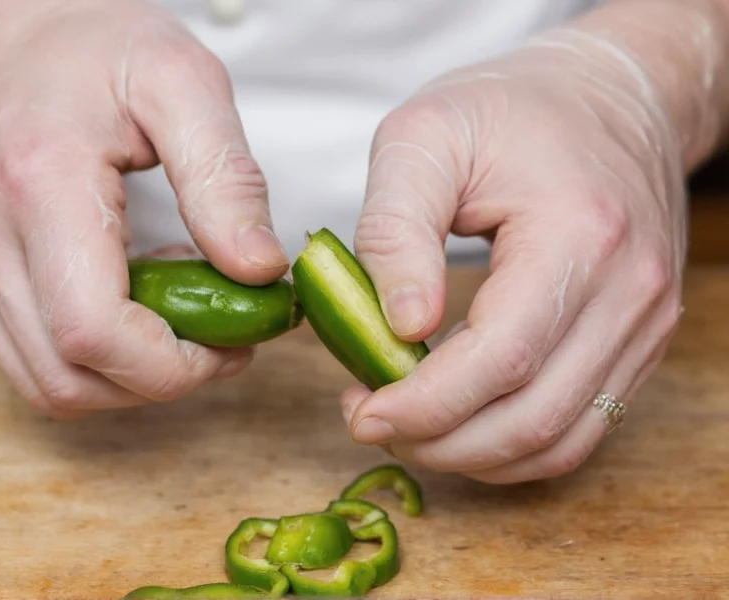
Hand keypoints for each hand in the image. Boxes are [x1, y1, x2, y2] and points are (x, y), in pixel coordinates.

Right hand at [0, 0, 288, 417]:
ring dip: (126, 375)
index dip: (175, 366)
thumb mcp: (182, 82)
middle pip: (69, 379)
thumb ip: (224, 179)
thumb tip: (260, 271)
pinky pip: (30, 354)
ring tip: (177, 311)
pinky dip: (92, 356)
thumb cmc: (90, 41)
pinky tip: (133, 300)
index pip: (94, 335)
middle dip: (160, 380)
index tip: (234, 341)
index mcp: (39, 186)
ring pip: (47, 383)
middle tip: (220, 335)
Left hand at [342, 23, 690, 482]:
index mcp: (580, 234)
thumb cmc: (508, 109)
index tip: (360, 411)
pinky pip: (578, 427)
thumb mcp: (424, 139)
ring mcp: (645, 324)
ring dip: (471, 454)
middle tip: (369, 420)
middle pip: (531, 418)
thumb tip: (401, 326)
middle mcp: (630, 292)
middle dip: (438, 441)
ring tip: (406, 424)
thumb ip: (397, 229)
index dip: (424, 405)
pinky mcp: (639, 341)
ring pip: (558, 441)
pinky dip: (510, 444)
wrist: (608, 95)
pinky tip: (457, 420)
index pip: (502, 358)